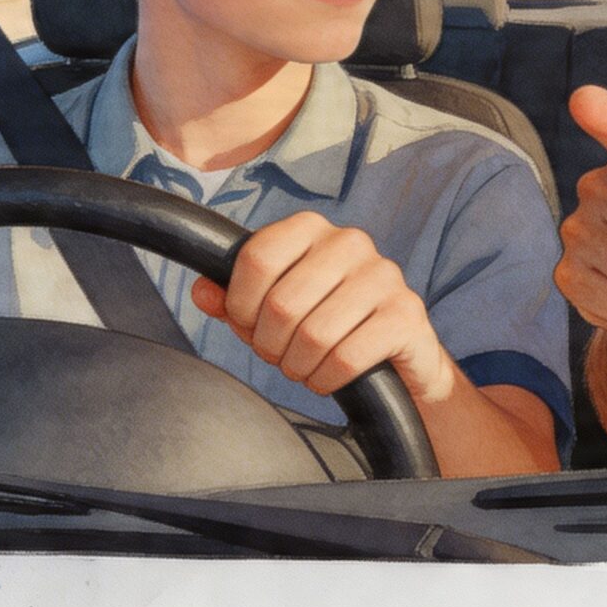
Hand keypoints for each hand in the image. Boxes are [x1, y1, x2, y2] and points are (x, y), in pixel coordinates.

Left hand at [191, 212, 456, 401]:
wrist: (397, 356)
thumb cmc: (324, 325)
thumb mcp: (272, 311)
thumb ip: (235, 300)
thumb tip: (200, 291)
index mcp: (311, 227)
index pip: (256, 257)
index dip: (241, 305)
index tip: (248, 326)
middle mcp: (351, 241)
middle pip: (281, 304)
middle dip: (271, 346)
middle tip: (280, 356)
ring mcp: (384, 275)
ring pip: (314, 335)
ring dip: (299, 367)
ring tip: (304, 367)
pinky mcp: (406, 314)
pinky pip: (346, 357)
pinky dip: (327, 379)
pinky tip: (329, 377)